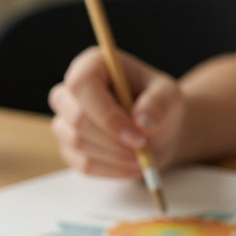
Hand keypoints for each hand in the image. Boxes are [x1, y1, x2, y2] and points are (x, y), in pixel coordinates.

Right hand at [49, 47, 186, 176]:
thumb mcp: (170, 96)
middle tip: (143, 149)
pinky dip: (112, 169)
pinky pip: (83, 164)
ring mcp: (65, 120)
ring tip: (144, 156)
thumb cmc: (160, 104)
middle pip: (75, 118)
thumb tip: (141, 121)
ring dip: (115, 156)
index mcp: (93, 65)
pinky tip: (134, 165)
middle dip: (112, 140)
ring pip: (77, 143)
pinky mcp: (69, 147)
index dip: (106, 113)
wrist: (158, 130)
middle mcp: (71, 90)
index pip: (82, 85)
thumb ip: (159, 103)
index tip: (136, 135)